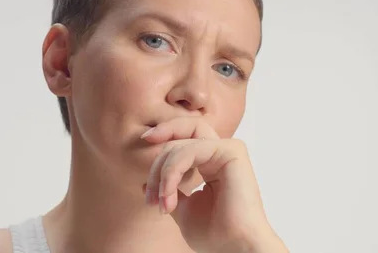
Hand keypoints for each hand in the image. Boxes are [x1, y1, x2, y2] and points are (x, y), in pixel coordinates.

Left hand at [143, 117, 287, 252]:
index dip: (162, 138)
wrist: (234, 248)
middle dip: (157, 163)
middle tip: (148, 193)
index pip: (182, 139)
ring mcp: (228, 150)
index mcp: (212, 162)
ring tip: (160, 202)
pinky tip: (168, 194)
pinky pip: (190, 150)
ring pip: (180, 145)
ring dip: (163, 174)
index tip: (143, 143)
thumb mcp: (182, 209)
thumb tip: (143, 184)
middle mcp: (220, 152)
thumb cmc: (215, 234)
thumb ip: (167, 192)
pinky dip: (172, 171)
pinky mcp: (232, 151)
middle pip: (179, 135)